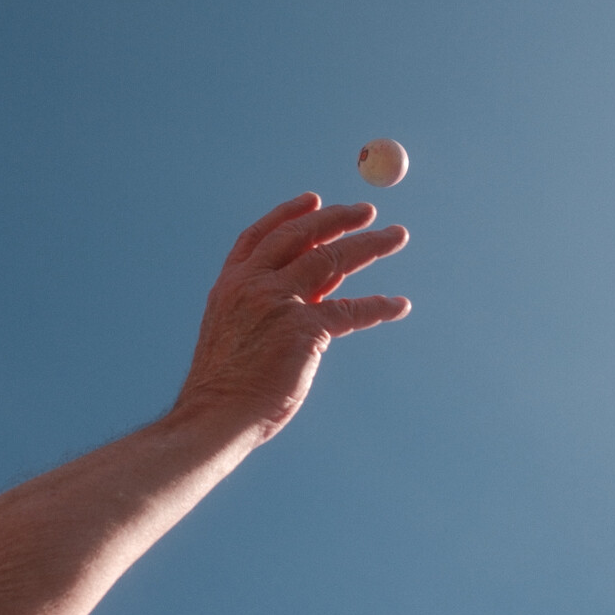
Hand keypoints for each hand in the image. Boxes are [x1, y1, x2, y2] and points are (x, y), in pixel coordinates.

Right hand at [174, 194, 410, 438]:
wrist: (215, 415)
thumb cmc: (226, 383)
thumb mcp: (239, 328)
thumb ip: (272, 301)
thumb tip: (322, 281)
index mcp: (231, 283)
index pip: (262, 235)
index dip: (290, 213)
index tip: (314, 198)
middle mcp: (253, 284)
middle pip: (302, 236)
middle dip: (337, 218)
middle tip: (367, 210)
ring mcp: (278, 303)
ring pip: (332, 259)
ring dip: (369, 244)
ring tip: (397, 236)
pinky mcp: (304, 330)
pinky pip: (350, 310)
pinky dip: (378, 307)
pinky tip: (398, 304)